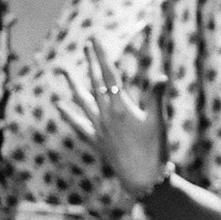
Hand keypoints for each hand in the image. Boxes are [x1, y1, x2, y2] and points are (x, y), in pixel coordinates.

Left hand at [55, 37, 166, 198]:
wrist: (143, 178)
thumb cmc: (154, 149)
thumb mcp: (158, 121)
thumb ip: (156, 97)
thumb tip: (161, 76)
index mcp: (121, 106)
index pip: (109, 75)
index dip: (101, 56)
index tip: (95, 40)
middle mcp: (106, 114)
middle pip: (95, 83)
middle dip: (90, 62)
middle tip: (85, 44)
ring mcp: (98, 127)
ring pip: (82, 100)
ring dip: (72, 84)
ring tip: (63, 70)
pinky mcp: (96, 140)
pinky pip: (78, 124)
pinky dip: (68, 114)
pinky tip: (59, 105)